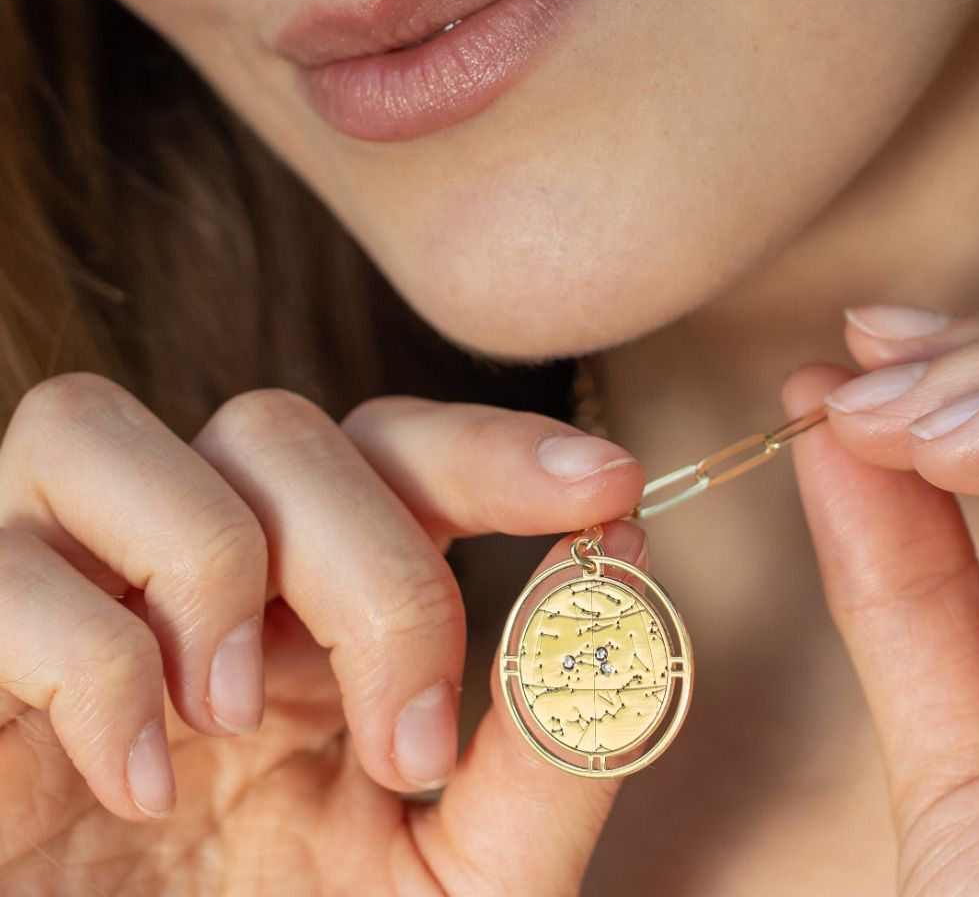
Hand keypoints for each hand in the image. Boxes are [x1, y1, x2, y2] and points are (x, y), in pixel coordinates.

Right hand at [0, 373, 645, 895]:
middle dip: (371, 562)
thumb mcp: (467, 875)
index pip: (397, 446)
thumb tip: (623, 561)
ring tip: (235, 716)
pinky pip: (0, 573)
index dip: (495, 444)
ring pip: (96, 421)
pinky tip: (145, 785)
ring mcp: (69, 607)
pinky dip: (93, 664)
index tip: (609, 485)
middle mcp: (194, 580)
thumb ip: (549, 739)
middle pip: (276, 425)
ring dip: (206, 553)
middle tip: (407, 739)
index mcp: (313, 609)